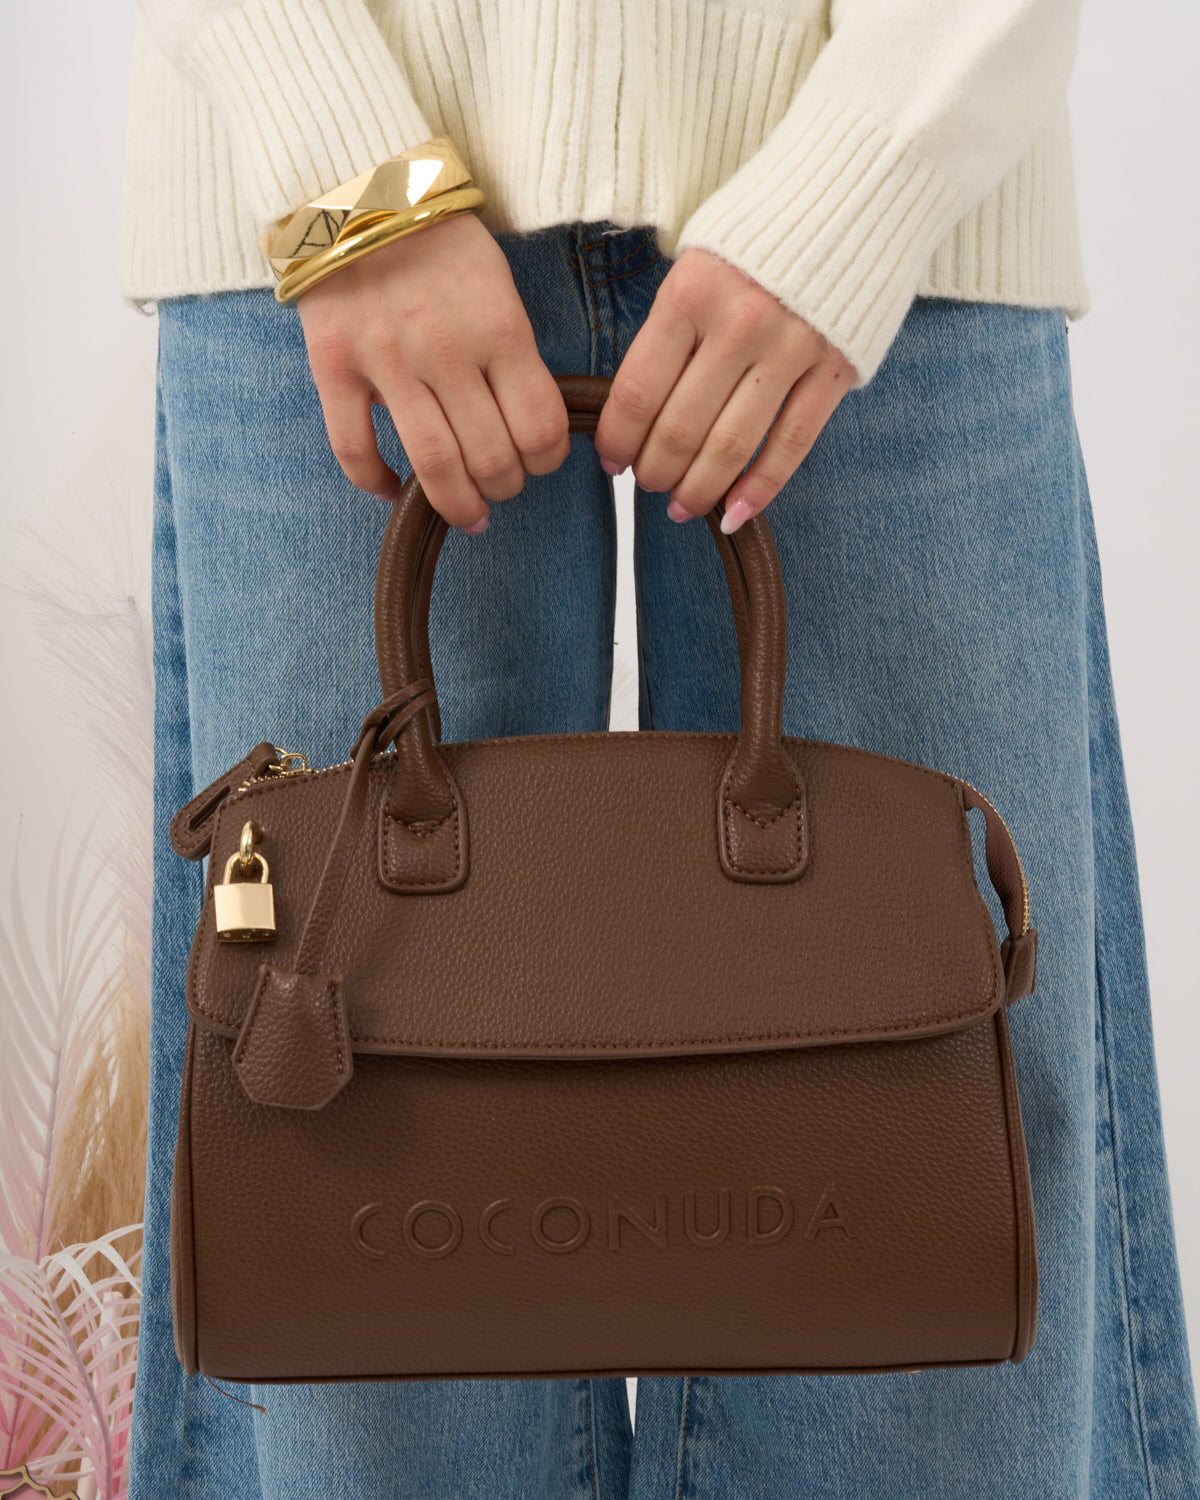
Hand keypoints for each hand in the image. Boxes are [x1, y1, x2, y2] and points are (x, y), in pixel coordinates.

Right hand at [297, 211, 569, 530]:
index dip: (548, 461)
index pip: (540, 428)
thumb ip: (512, 352)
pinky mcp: (334, 366)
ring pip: (433, 465)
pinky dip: (376, 483)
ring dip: (458, 503)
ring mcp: (386, 361)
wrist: (359, 188)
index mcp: (498, 328)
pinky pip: (353, 449)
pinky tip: (393, 492)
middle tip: (502, 486)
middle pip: (492, 458)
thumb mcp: (498, 284)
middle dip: (505, 487)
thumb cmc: (439, 242)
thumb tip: (529, 425)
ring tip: (467, 511)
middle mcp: (446, 350)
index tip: (540, 461)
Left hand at [594, 249, 855, 532]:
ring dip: (698, 488)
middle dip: (654, 471)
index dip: (618, 439)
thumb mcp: (699, 257)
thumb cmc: (764, 227)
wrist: (859, 185)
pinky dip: (759, 488)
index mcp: (691, 293)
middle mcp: (739, 324)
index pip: (638, 390)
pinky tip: (733, 513)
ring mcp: (791, 349)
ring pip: (731, 445)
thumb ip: (673, 324)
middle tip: (646, 484)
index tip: (611, 461)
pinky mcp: (834, 367)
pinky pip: (791, 444)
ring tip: (681, 506)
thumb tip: (641, 400)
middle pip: (680, 428)